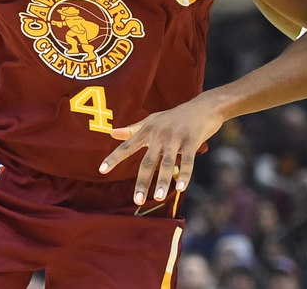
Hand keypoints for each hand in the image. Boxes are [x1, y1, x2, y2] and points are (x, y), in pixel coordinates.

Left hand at [98, 93, 225, 205]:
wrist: (204, 106)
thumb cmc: (176, 116)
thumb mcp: (152, 120)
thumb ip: (132, 129)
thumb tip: (111, 133)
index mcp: (147, 130)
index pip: (127, 146)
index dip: (114, 158)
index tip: (102, 170)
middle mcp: (159, 134)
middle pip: (147, 161)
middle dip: (142, 181)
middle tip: (137, 200)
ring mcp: (176, 137)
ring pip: (166, 162)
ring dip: (162, 181)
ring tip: (158, 197)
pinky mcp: (192, 140)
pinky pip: (187, 160)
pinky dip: (184, 174)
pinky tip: (180, 187)